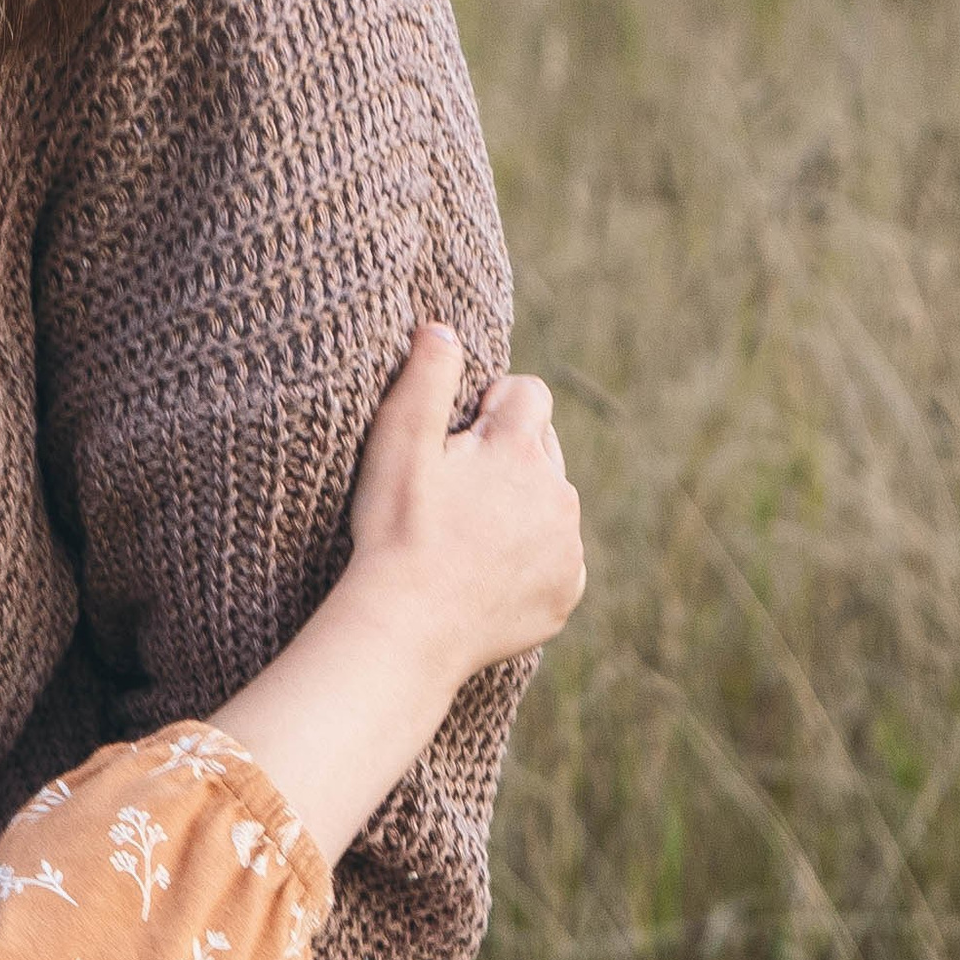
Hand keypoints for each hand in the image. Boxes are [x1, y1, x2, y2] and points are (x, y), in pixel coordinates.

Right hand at [342, 324, 585, 691]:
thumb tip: (442, 329)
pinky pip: (557, 561)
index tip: (458, 441)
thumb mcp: (397, 445)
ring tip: (467, 539)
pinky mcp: (566, 593)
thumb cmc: (394, 535)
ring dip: (521, 510)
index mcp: (520, 448)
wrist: (406, 631)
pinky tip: (486, 578)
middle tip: (455, 495)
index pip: (528, 393)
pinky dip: (531, 563)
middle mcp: (558, 492)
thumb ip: (425, 378)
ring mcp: (566, 546)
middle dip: (508, 459)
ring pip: (552, 505)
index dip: (490, 408)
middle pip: (543, 449)